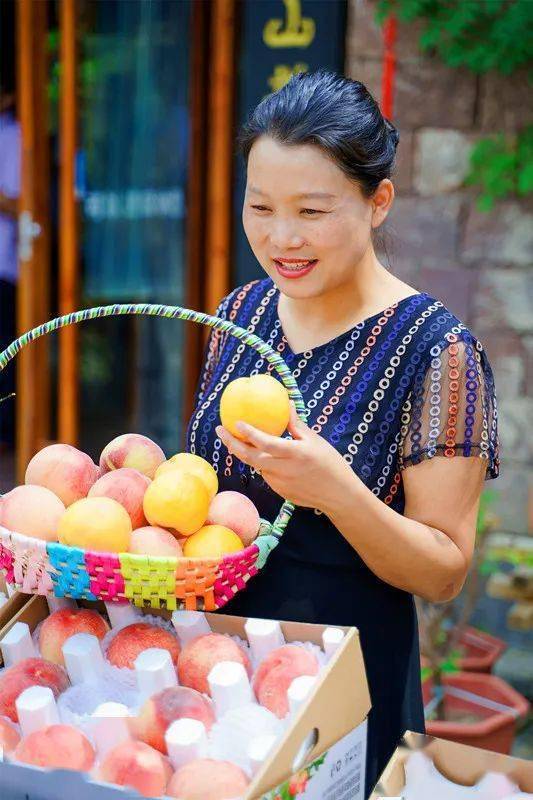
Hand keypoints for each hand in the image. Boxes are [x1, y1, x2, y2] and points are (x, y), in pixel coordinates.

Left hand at [215, 402, 355, 512]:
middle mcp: (283, 469)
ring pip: (257, 465)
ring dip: (248, 453)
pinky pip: (266, 474)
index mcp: (293, 454)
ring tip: (238, 439)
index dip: (249, 433)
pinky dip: (262, 463)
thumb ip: (296, 425)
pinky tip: (263, 455)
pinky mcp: (279, 492)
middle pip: (249, 457)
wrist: (338, 495)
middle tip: (220, 430)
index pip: (265, 443)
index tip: (236, 422)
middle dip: (231, 443)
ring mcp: (279, 483)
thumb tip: (286, 404)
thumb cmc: (330, 464)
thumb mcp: (315, 441)